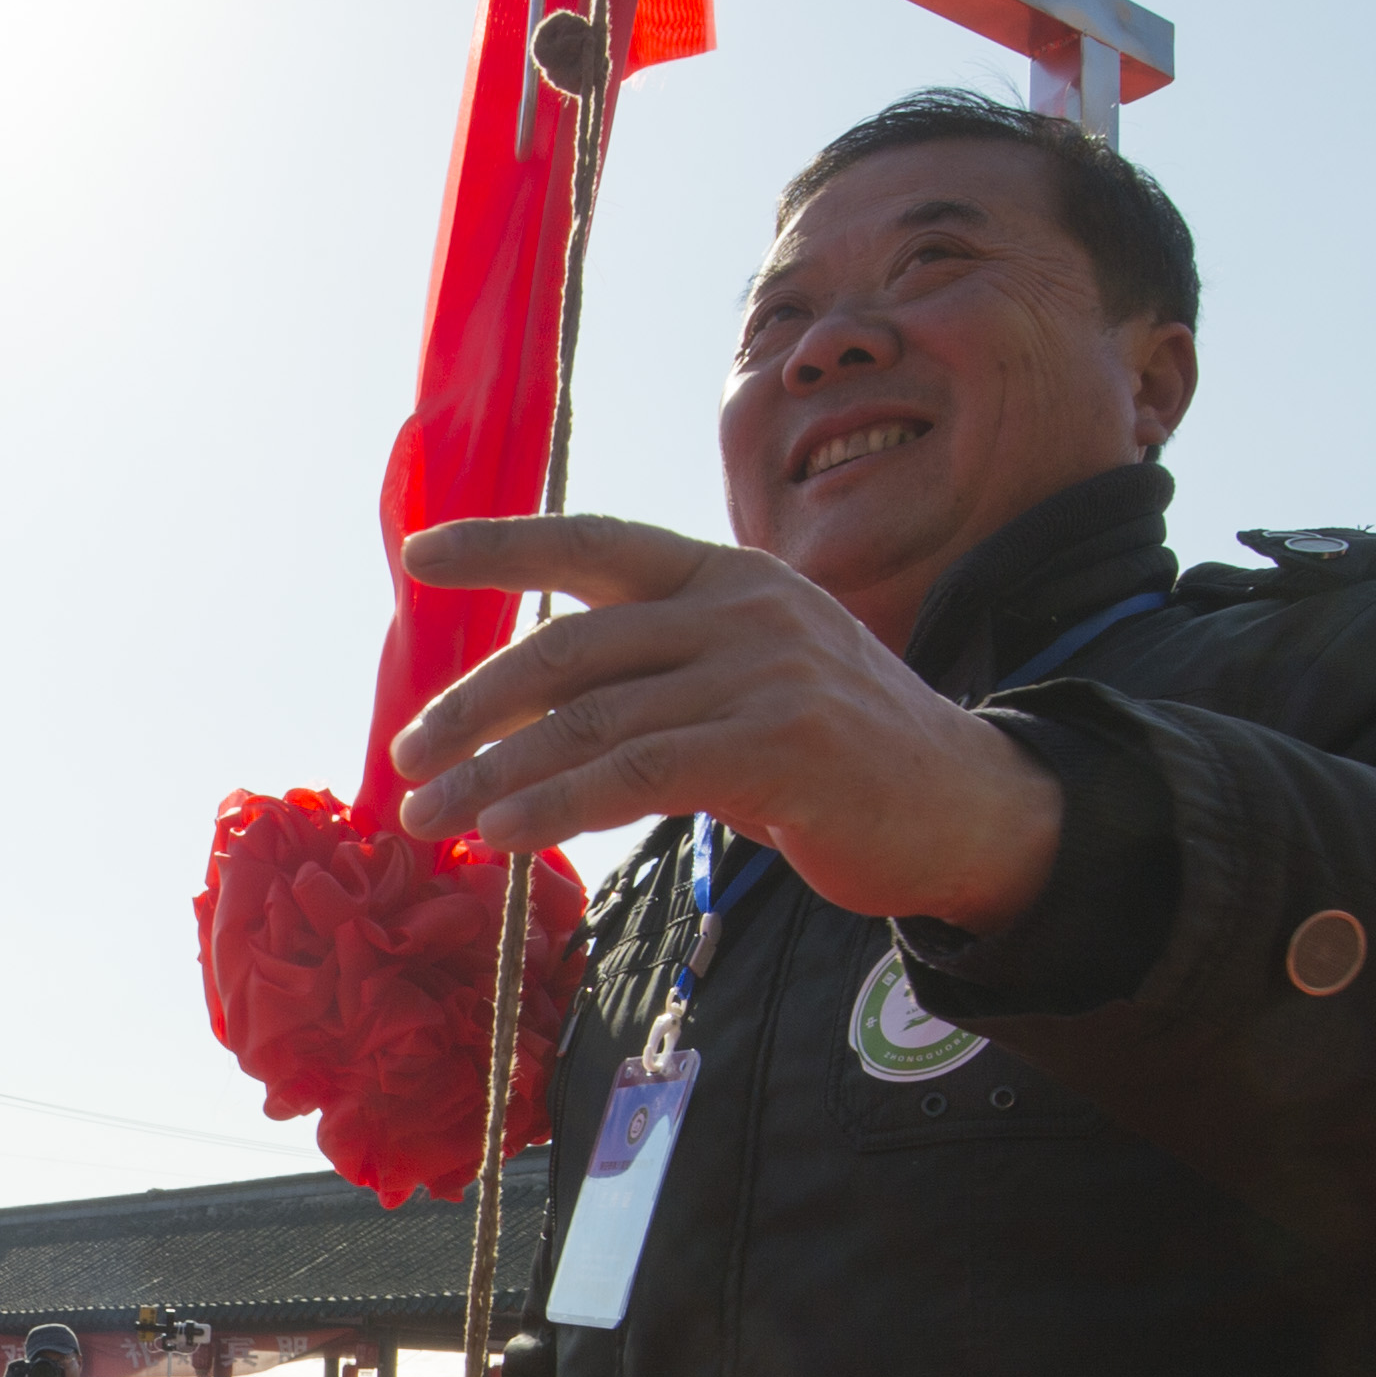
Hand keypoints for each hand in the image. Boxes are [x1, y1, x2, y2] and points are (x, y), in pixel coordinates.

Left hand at [383, 516, 1065, 934]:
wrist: (967, 807)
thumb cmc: (840, 757)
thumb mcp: (747, 684)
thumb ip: (656, 680)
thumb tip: (527, 719)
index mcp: (726, 576)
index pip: (595, 541)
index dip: (503, 545)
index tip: (419, 558)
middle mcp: (740, 608)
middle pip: (569, 647)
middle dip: (472, 707)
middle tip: (407, 761)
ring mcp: (763, 672)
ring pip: (591, 722)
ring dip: (495, 777)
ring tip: (432, 819)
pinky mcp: (779, 746)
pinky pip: (638, 773)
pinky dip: (558, 806)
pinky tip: (507, 836)